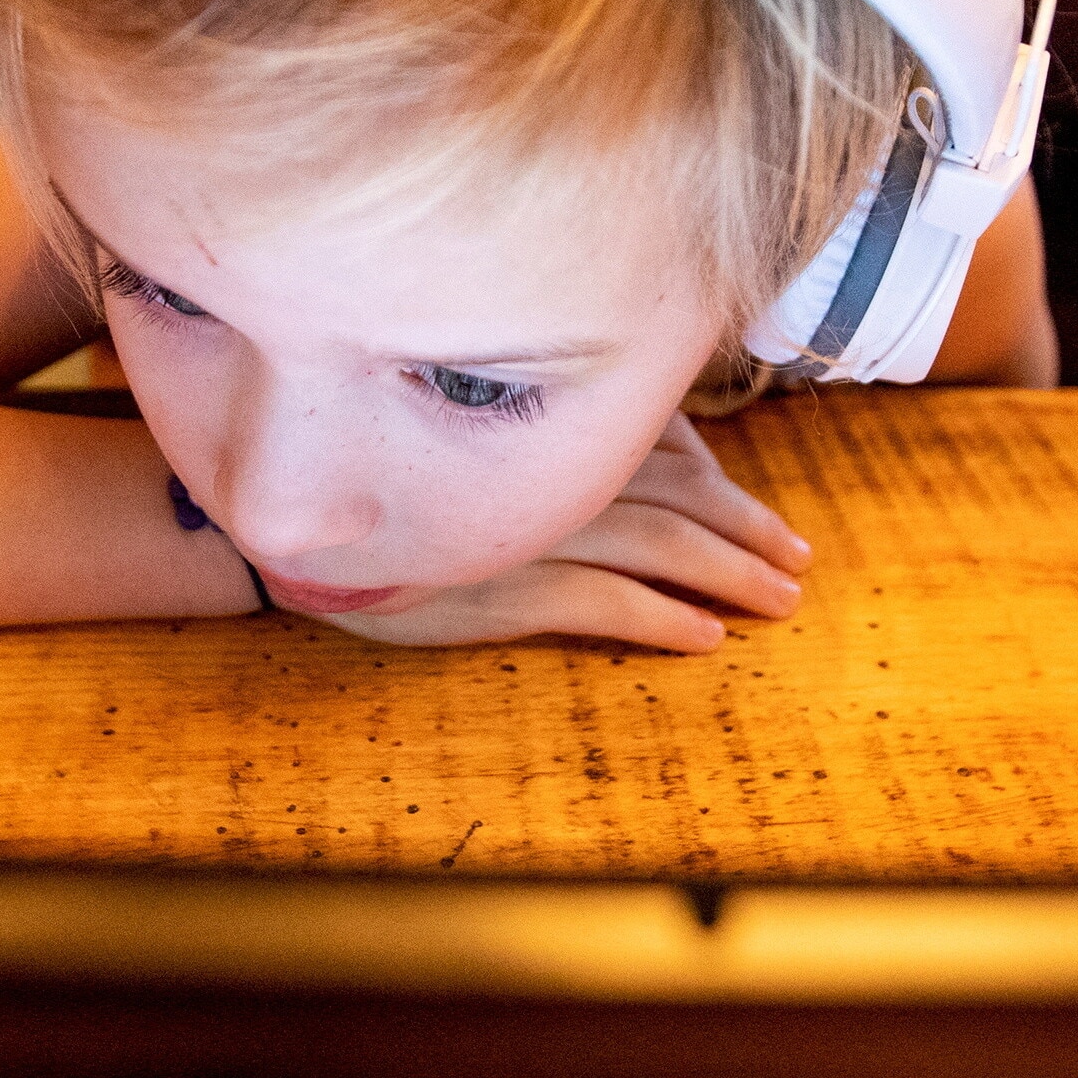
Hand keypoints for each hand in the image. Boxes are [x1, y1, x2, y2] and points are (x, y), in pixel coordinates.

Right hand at [315, 413, 809, 653]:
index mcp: (543, 438)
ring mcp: (528, 528)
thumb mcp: (463, 462)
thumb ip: (536, 457)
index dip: (729, 490)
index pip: (668, 456)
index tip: (769, 523)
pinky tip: (702, 639)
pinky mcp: (502, 588)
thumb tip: (631, 463)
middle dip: (748, 531)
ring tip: (776, 604)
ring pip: (660, 545)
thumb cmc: (373, 500)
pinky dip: (660, 619)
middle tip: (797, 564)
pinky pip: (603, 604)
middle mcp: (546, 472)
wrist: (280, 536)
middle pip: (682, 497)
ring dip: (727, 575)